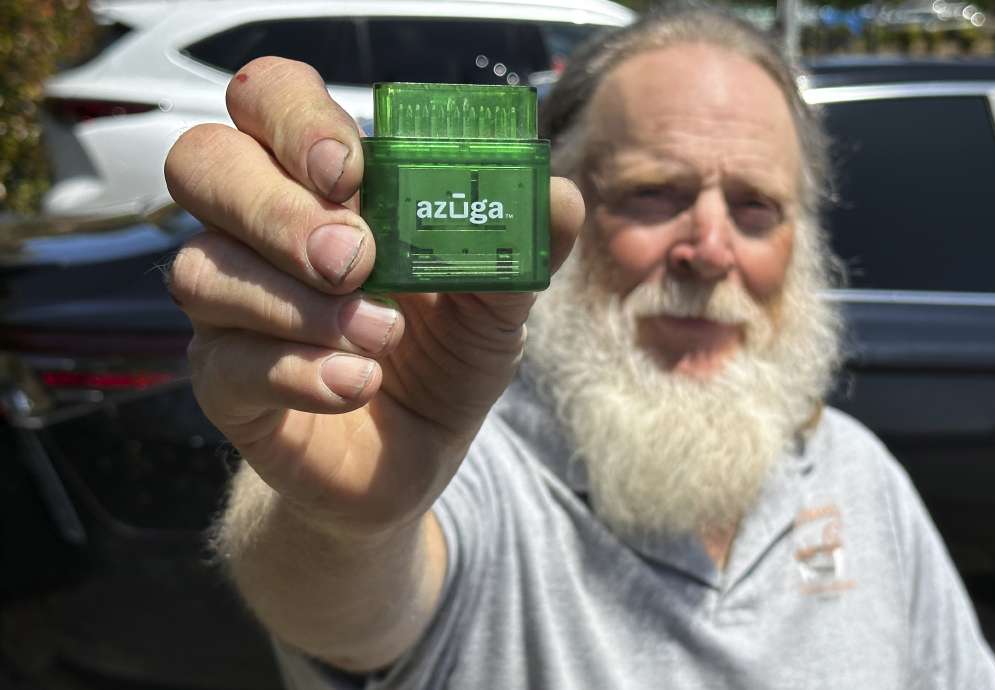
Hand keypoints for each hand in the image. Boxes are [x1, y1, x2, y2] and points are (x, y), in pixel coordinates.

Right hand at [165, 57, 583, 532]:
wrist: (416, 460)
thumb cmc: (445, 357)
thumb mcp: (497, 299)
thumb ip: (521, 244)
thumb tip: (555, 196)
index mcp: (322, 184)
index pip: (267, 100)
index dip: (294, 118)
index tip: (352, 169)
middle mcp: (259, 231)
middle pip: (204, 164)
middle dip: (277, 206)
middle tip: (353, 258)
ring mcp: (232, 308)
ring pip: (203, 269)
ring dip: (298, 303)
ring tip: (383, 336)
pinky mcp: (225, 384)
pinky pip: (224, 362)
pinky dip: (298, 371)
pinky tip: (357, 384)